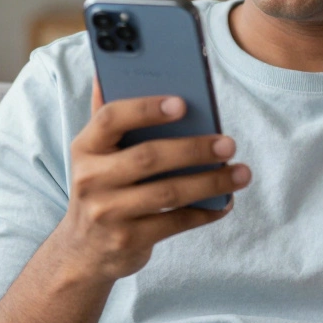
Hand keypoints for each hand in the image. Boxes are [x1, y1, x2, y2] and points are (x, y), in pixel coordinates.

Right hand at [54, 77, 251, 282]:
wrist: (81, 251)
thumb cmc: (99, 186)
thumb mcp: (94, 152)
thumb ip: (106, 115)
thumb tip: (107, 70)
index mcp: (85, 147)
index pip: (111, 118)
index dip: (146, 108)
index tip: (182, 103)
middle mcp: (90, 179)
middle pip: (148, 157)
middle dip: (193, 148)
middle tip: (229, 142)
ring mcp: (108, 213)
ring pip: (167, 193)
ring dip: (210, 182)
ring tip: (241, 173)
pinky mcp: (128, 240)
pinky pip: (174, 223)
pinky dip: (204, 213)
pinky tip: (225, 203)